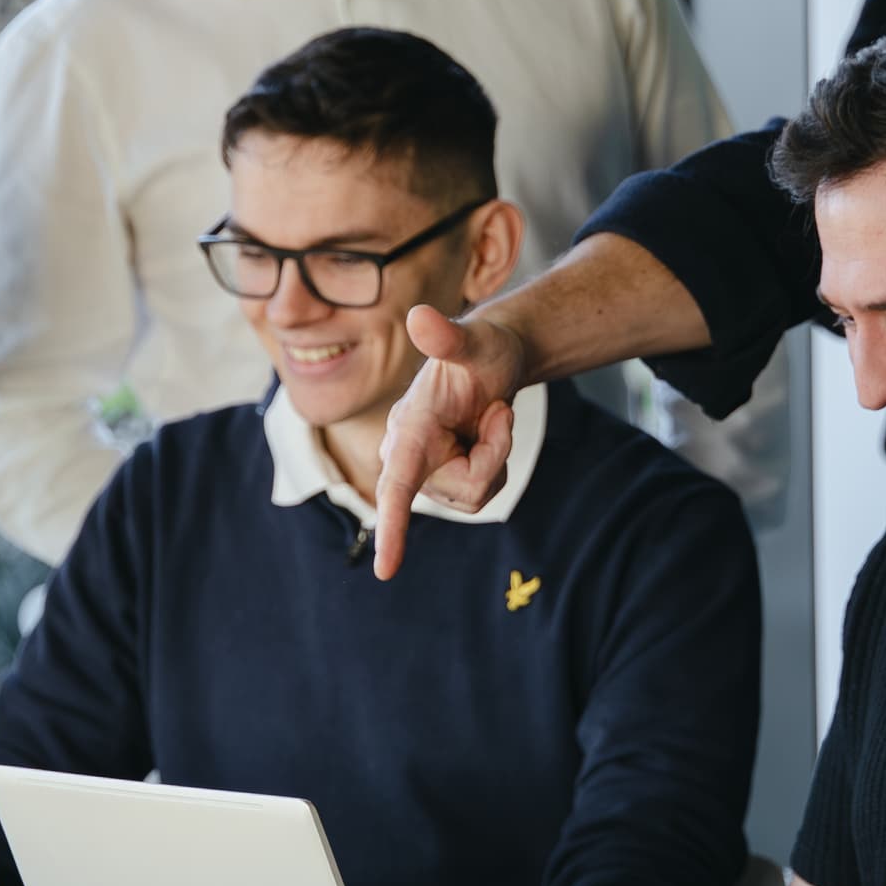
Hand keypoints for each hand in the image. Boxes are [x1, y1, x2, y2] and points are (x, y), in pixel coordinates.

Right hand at [370, 304, 535, 578]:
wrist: (493, 361)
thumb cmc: (482, 349)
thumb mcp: (474, 340)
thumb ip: (447, 335)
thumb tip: (420, 316)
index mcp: (409, 429)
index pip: (397, 485)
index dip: (394, 527)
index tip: (386, 570)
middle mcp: (408, 455)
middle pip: (467, 489)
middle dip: (496, 454)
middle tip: (499, 411)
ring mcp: (425, 472)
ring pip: (476, 494)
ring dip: (496, 458)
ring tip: (490, 419)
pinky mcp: (443, 481)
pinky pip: (482, 494)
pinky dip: (495, 465)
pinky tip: (485, 436)